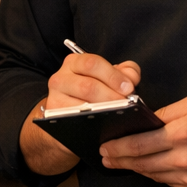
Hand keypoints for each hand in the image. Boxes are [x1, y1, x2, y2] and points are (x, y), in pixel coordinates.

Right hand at [18, 52, 141, 176]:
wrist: (71, 115)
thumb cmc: (92, 92)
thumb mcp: (108, 78)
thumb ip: (124, 72)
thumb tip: (131, 76)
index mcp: (74, 63)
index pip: (92, 63)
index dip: (113, 76)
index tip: (129, 87)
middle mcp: (60, 78)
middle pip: (88, 86)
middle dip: (111, 96)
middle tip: (125, 104)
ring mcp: (55, 99)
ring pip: (82, 106)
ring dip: (104, 111)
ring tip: (118, 113)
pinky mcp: (55, 118)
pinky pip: (76, 121)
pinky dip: (93, 122)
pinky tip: (104, 123)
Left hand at [98, 95, 186, 186]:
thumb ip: (164, 113)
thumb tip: (141, 122)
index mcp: (181, 134)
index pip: (138, 144)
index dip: (117, 148)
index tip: (103, 148)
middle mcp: (184, 159)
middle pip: (141, 163)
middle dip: (120, 160)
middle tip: (105, 158)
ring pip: (152, 175)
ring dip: (135, 169)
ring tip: (121, 162)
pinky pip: (167, 182)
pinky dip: (155, 174)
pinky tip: (147, 167)